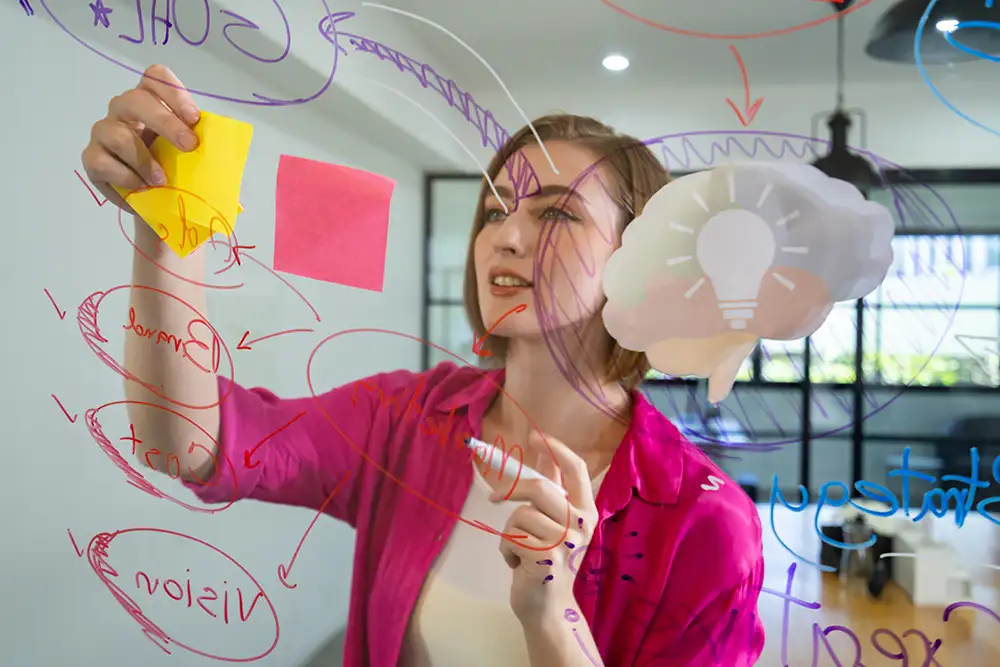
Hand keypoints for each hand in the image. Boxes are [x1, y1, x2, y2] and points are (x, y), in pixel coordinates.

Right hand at [81, 64, 200, 214]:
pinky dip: (126, 177)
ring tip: (162, 180)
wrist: (156, 202)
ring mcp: (104, 132)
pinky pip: (102, 162)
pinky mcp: (93, 158)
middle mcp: (124, 110)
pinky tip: (141, 187)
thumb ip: (203, 140)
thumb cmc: (175, 168)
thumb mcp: (193, 152)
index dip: (173, 92)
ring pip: (118, 134)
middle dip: (165, 122)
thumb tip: (223, 142)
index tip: (194, 119)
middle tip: (189, 147)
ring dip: (144, 159)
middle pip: (136, 100)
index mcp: (150, 100)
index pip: (155, 76)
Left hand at [490, 432, 597, 623]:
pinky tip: (518, 564)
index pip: (576, 469)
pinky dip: (506, 550)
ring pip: (520, 514)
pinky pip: (512, 537)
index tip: (535, 436)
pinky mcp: (546, 558)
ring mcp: (565, 542)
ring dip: (510, 533)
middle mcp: (581, 524)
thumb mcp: (554, 522)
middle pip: (538, 487)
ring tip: (520, 550)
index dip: (556, 448)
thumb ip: (553, 488)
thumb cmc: (547, 560)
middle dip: (511, 490)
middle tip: (494, 498)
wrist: (547, 606)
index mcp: (587, 511)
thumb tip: (543, 451)